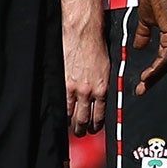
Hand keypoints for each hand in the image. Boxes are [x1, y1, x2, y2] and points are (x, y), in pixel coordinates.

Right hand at [63, 15, 110, 136]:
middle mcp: (88, 91)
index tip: (94, 129)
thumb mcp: (106, 68)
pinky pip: (61, 103)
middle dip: (83, 129)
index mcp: (102, 88)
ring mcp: (73, 88)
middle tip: (81, 133)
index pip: (100, 114)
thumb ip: (102, 84)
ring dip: (71, 124)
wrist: (83, 34)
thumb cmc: (95, 46)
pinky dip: (61, 112)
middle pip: (84, 118)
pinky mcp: (62, 83)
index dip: (96, 125)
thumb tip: (99, 95)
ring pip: (71, 114)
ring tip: (70, 129)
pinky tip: (60, 116)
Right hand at [130, 0, 166, 91]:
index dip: (154, 71)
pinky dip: (158, 65)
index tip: (142, 81)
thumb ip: (144, 33)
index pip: (164, 59)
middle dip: (154, 78)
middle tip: (142, 90)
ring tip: (143, 85)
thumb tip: (139, 47)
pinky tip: (149, 73)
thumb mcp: (145, 19)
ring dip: (155, 75)